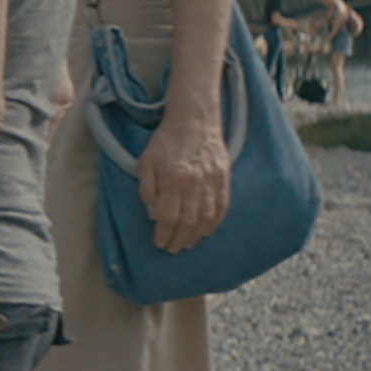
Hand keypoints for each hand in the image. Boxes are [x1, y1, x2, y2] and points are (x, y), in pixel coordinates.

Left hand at [135, 109, 232, 252]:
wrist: (194, 120)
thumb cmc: (166, 141)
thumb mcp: (146, 162)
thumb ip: (147, 190)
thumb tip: (154, 215)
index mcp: (173, 179)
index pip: (168, 216)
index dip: (163, 233)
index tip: (159, 243)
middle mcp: (194, 183)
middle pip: (188, 221)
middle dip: (179, 239)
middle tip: (172, 249)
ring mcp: (212, 181)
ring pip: (206, 217)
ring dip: (196, 235)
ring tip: (187, 244)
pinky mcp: (224, 179)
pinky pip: (222, 206)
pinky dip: (215, 223)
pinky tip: (207, 231)